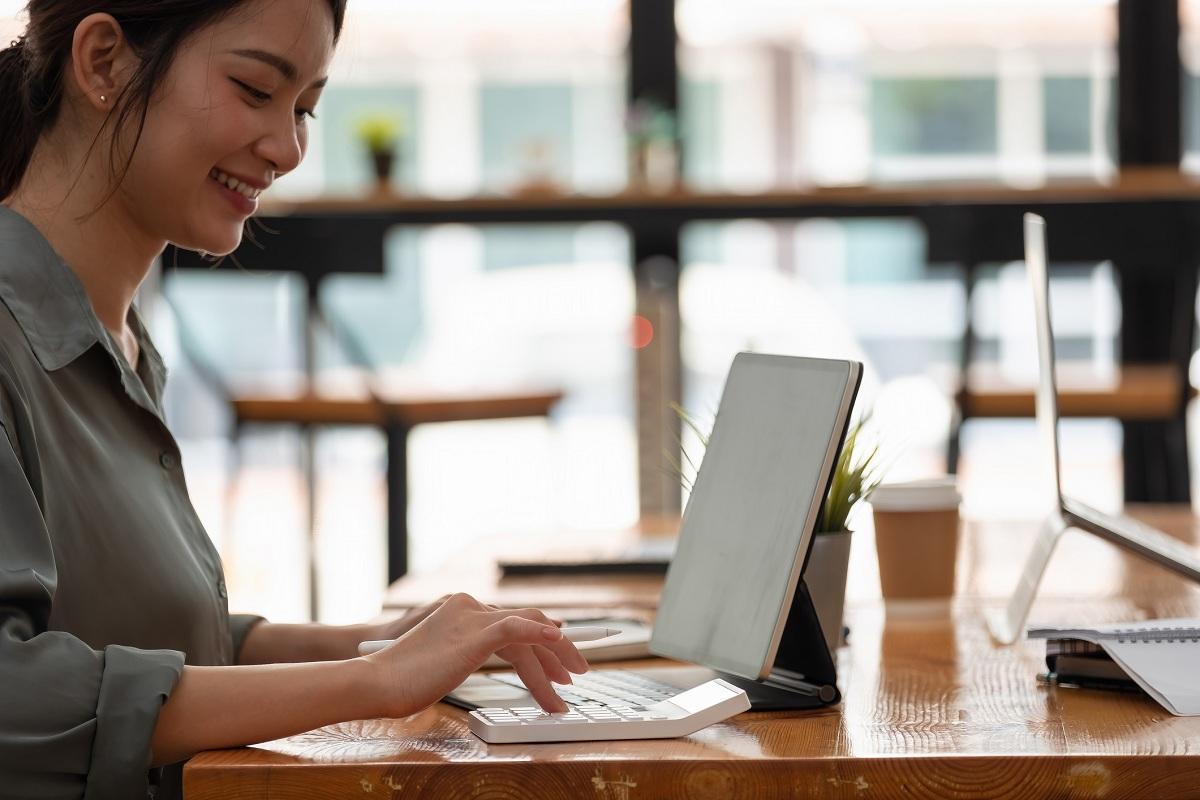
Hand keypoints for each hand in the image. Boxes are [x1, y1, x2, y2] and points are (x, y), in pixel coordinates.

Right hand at [361, 593, 588, 716]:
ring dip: (553, 663)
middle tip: (576, 674)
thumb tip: (510, 661)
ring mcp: (473, 617)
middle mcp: (471, 607)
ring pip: (529, 634)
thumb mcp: (446, 659)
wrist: (377, 680)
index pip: (515, 621)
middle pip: (529, 624)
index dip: (543, 639)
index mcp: (464, 609)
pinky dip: (541, 634)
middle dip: (557, 651)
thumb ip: (474, 652)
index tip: (562, 658)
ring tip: (566, 691)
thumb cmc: (404, 678)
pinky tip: (558, 641)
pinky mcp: (474, 634)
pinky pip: (518, 628)